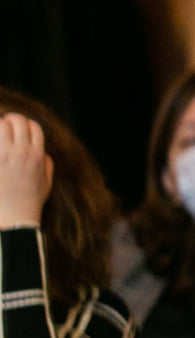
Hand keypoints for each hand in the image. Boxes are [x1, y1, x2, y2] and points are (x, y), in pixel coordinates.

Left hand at [0, 114, 52, 228]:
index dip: (26, 124)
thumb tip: (41, 152)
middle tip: (5, 127)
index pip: (33, 126)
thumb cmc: (30, 200)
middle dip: (10, 121)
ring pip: (0, 126)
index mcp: (36, 155)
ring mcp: (3, 156)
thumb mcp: (47, 181)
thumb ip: (46, 163)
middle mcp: (21, 152)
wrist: (15, 216)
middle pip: (16, 121)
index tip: (19, 129)